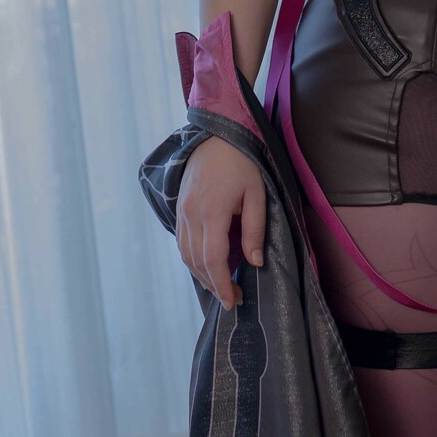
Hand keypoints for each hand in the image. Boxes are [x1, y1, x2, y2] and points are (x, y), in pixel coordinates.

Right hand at [175, 135, 265, 307]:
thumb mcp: (257, 194)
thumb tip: (254, 262)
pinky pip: (182, 242)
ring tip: (221, 287)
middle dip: (214, 285)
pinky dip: (193, 260)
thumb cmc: (242, 162)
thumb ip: (255, 229)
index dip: (222, 284)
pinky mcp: (179, 209)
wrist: (215, 136)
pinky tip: (206, 266)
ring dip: (202, 276)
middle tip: (233, 299)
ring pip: (186, 255)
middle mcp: (191, 215)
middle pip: (198, 262)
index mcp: (212, 212)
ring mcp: (182, 212)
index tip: (233, 300)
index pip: (213, 260)